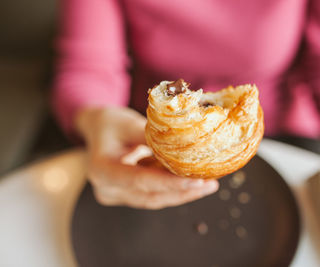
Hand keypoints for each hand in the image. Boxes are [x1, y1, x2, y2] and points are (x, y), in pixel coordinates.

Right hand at [75, 107, 218, 208]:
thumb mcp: (129, 122)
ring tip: (208, 184)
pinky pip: (154, 195)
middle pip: (150, 196)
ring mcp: (116, 195)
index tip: (196, 181)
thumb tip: (187, 142)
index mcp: (100, 169)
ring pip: (155, 199)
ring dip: (183, 193)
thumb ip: (153, 136)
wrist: (98, 129)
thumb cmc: (110, 122)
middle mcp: (106, 189)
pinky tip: (195, 183)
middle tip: (209, 184)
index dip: (169, 183)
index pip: (139, 180)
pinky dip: (174, 190)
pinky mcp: (127, 195)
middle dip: (182, 191)